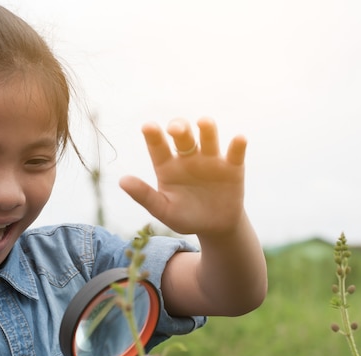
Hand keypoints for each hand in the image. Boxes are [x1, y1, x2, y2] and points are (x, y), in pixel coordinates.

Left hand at [120, 117, 245, 235]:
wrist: (214, 227)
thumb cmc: (185, 217)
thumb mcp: (163, 210)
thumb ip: (145, 196)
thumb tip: (122, 181)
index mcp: (167, 166)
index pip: (158, 147)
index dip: (153, 136)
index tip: (148, 127)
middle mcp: (188, 157)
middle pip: (183, 136)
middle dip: (180, 128)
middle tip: (176, 129)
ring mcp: (210, 160)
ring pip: (208, 138)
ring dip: (207, 129)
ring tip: (204, 123)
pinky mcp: (232, 167)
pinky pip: (235, 153)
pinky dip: (237, 145)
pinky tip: (239, 139)